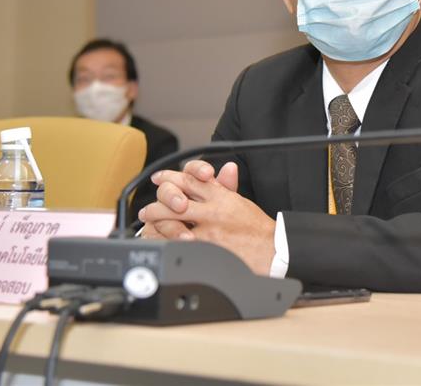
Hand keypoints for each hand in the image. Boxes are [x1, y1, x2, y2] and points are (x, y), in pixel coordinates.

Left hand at [138, 161, 274, 274]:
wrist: (272, 250)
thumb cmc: (258, 229)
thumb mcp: (242, 202)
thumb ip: (227, 187)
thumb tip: (226, 168)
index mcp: (221, 195)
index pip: (191, 179)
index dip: (170, 177)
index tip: (159, 178)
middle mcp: (213, 209)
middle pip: (176, 197)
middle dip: (158, 202)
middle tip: (148, 209)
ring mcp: (208, 228)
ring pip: (174, 219)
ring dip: (157, 221)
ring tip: (149, 224)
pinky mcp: (207, 247)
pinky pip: (180, 241)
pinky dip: (168, 240)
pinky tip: (160, 241)